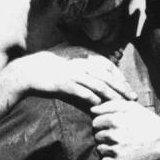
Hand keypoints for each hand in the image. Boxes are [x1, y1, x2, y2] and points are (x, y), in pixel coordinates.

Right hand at [9, 48, 135, 105]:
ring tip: (121, 105)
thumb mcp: (66, 56)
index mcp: (82, 54)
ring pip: (98, 85)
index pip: (107, 65)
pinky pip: (82, 92)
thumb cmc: (47, 66)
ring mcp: (72, 73)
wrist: (27, 72)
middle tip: (132, 98)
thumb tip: (96, 64)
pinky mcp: (64, 83)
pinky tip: (99, 106)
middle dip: (121, 87)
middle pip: (107, 76)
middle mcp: (79, 62)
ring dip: (111, 95)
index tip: (127, 87)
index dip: (119, 77)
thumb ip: (81, 59)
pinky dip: (92, 99)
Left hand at [91, 100, 159, 159]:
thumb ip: (110, 105)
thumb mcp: (132, 107)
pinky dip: (110, 159)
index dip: (102, 124)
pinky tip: (120, 154)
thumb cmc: (148, 122)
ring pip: (100, 148)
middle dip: (105, 135)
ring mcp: (117, 149)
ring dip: (107, 147)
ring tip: (121, 145)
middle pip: (97, 136)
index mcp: (115, 120)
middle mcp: (114, 135)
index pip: (95, 123)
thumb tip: (92, 110)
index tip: (112, 126)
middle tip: (118, 136)